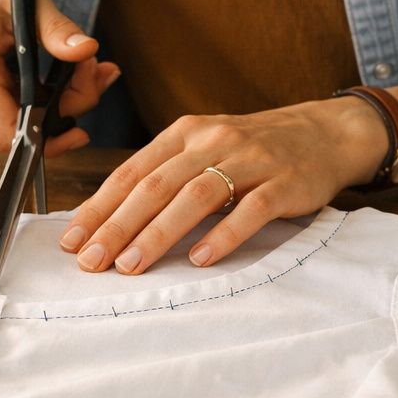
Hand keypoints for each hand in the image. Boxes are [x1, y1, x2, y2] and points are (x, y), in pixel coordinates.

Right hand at [0, 0, 120, 155]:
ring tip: (86, 65)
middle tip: (97, 68)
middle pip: (26, 127)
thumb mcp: (25, 0)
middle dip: (70, 103)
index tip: (82, 130)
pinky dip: (43, 95)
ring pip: (24, 119)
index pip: (9, 134)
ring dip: (61, 98)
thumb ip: (56, 29)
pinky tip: (62, 71)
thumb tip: (87, 50)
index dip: (48, 140)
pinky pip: (14, 109)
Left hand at [57, 99, 388, 273]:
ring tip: (132, 264)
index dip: (99, 206)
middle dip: (117, 225)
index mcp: (185, 133)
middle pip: (155, 185)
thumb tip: (111, 219)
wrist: (324, 133)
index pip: (132, 172)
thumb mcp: (204, 149)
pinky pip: (250, 209)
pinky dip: (223, 234)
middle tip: (92, 261)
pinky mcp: (284, 182)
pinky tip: (200, 258)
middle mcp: (212, 141)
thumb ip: (165, 176)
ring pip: (195, 195)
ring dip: (159, 232)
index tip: (73, 240)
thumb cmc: (253, 150)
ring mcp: (250, 160)